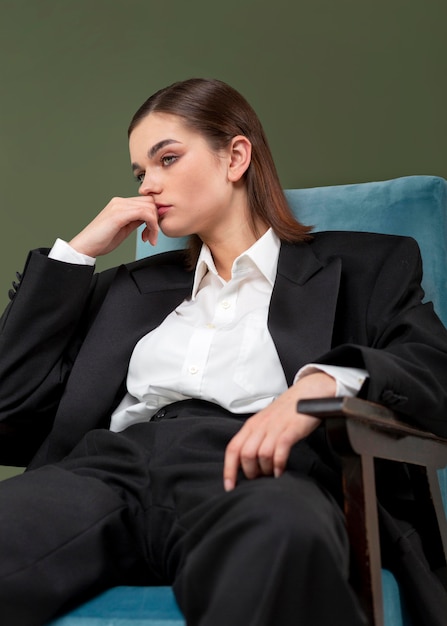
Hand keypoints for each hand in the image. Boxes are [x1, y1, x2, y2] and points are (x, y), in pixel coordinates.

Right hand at [69, 196, 159, 256]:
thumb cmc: (101, 240)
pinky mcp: (119, 214)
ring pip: (149, 207)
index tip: (152, 231)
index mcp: (120, 204)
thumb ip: (135, 220)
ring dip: (155, 225)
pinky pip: (144, 213)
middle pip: (150, 202)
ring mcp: (119, 206)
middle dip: (156, 220)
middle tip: (152, 236)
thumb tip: (148, 219)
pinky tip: (148, 237)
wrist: (86, 246)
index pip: (146, 201)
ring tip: (150, 238)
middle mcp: (120, 202)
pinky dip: (152, 226)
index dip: (154, 216)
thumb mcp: (124, 228)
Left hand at [223, 372, 335, 490]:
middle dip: (250, 473)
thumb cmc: (286, 412)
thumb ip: (256, 439)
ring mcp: (275, 427)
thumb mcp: (265, 423)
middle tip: (259, 480)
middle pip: (245, 454)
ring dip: (265, 470)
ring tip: (271, 475)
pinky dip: (278, 464)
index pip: (233, 449)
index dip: (229, 470)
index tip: (230, 487)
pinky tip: (280, 471)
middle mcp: (260, 426)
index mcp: (251, 425)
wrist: (307, 393)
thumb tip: (248, 464)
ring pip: (261, 454)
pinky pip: (280, 450)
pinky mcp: (290, 429)